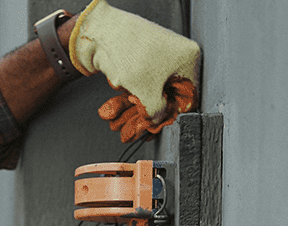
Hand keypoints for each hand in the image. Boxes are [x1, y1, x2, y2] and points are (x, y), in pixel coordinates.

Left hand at [68, 0, 200, 139]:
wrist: (99, 31)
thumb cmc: (127, 50)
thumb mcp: (147, 91)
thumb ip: (156, 112)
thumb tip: (157, 121)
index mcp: (187, 59)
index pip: (187, 97)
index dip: (170, 115)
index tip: (156, 128)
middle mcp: (174, 57)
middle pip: (163, 97)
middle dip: (143, 116)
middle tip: (131, 131)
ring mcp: (155, 59)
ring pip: (145, 93)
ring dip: (129, 112)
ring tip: (116, 125)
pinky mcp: (137, 61)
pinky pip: (134, 85)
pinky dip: (122, 99)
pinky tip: (111, 112)